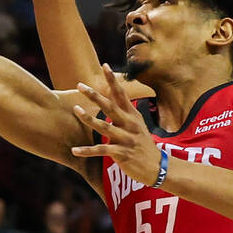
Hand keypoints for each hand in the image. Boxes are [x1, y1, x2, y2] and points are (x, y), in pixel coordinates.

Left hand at [70, 64, 161, 185]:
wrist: (157, 167)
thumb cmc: (144, 146)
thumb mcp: (139, 126)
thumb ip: (128, 113)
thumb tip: (123, 98)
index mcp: (133, 116)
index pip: (121, 94)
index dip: (113, 80)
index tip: (104, 65)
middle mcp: (130, 125)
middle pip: (110, 106)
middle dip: (95, 95)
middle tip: (80, 85)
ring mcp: (126, 139)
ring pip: (104, 126)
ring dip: (88, 118)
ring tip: (75, 110)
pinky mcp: (122, 153)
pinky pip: (101, 150)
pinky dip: (87, 151)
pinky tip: (74, 150)